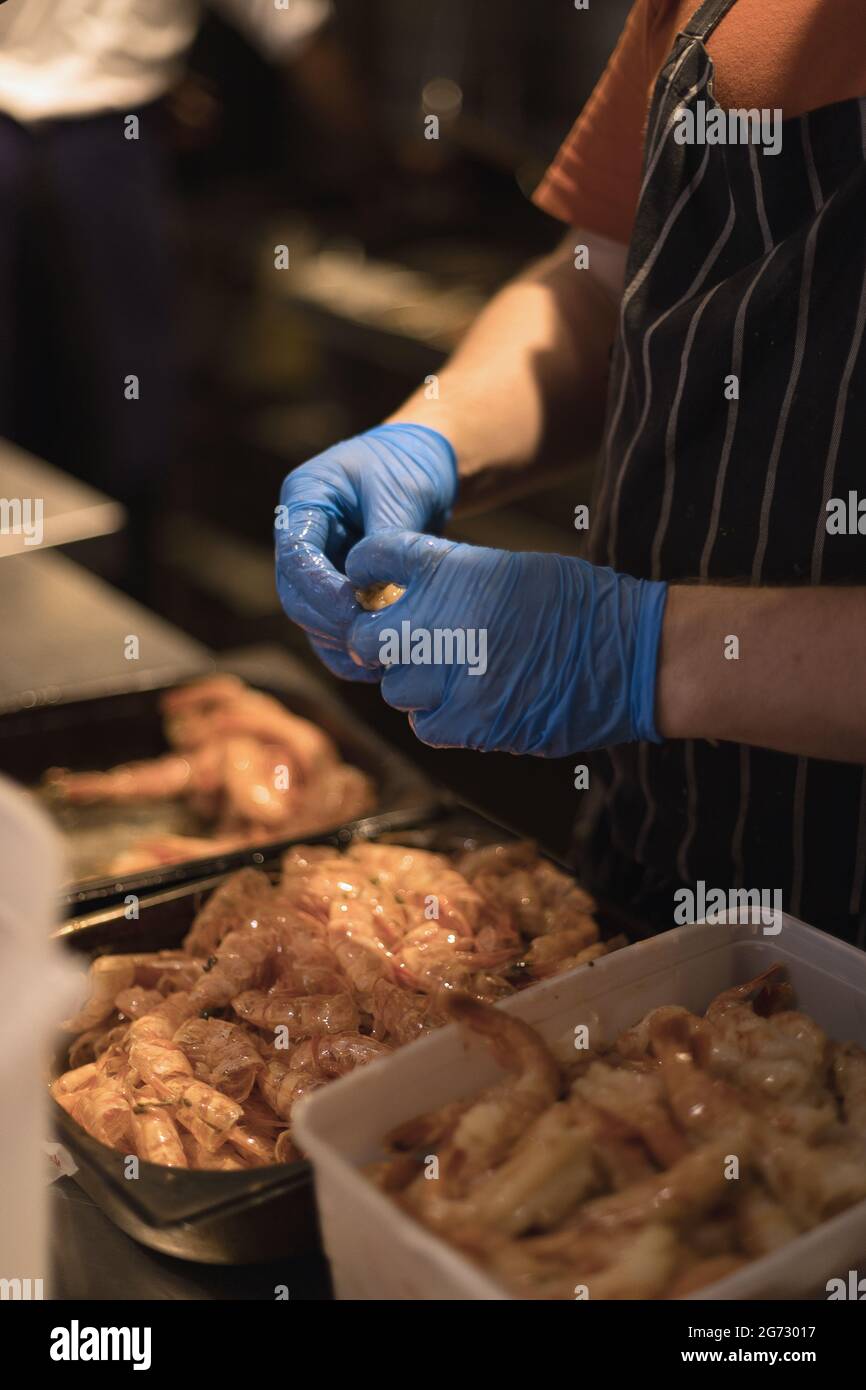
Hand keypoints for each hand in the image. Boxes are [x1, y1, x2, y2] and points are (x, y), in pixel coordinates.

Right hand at [274, 424, 456, 679]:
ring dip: (340, 642)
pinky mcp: (337, 591)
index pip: (295, 554)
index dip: (319, 588)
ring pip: (311, 619)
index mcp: (304, 500)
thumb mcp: (401, 492)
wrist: (425, 467)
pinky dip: (352, 649)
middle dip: (328, 622)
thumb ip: (385, 539)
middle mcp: (301, 538)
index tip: (353, 610)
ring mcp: (316, 567)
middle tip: (370, 641)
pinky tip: (380, 665)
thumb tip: (376, 593)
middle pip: (295, 594)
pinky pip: (333, 628)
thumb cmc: (409, 468)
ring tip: (378, 658)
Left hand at [345, 531, 668, 754]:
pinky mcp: (470, 723)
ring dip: (412, 683)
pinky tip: (465, 703)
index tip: (375, 584)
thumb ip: (452, 580)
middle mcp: (440, 621)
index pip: (372, 559)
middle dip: (378, 641)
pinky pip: (424, 726)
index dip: (368, 571)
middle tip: (401, 644)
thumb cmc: (581, 605)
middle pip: (366, 637)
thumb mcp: (511, 568)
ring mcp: (451, 677)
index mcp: (451, 569)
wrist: (634, 655)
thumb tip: (408, 597)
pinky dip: (437, 717)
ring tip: (448, 675)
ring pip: (394, 688)